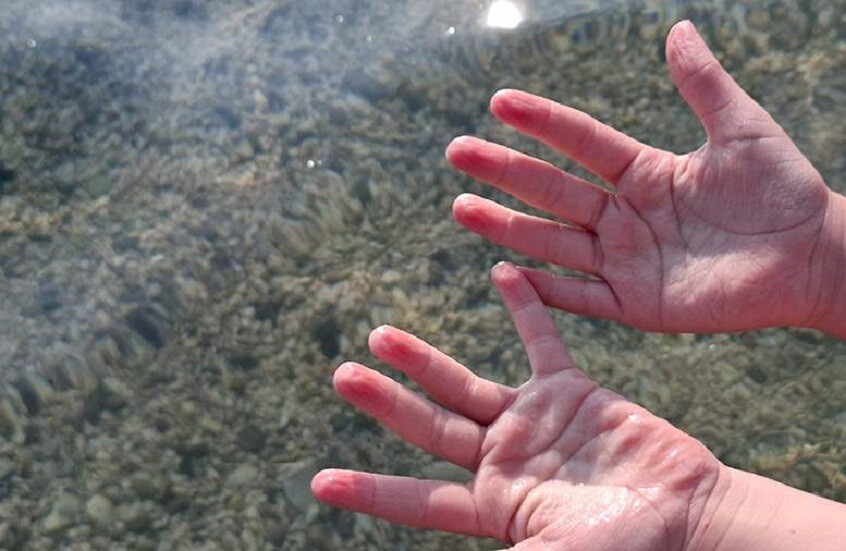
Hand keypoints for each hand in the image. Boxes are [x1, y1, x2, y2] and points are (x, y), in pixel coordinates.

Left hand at [311, 263, 726, 549]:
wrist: (687, 516)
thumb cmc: (623, 549)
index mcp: (493, 505)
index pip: (416, 499)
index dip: (369, 491)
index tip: (319, 483)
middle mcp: (502, 459)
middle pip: (430, 426)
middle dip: (386, 403)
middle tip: (341, 375)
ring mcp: (531, 421)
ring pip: (464, 385)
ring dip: (423, 360)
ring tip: (380, 335)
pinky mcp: (568, 391)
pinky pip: (540, 341)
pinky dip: (524, 308)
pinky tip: (502, 275)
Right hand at [446, 20, 843, 332]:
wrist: (810, 258)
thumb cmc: (784, 190)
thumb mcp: (742, 130)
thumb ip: (704, 85)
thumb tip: (678, 29)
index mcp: (643, 172)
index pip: (581, 142)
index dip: (542, 122)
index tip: (499, 102)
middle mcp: (623, 215)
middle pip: (552, 189)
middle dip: (503, 170)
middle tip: (457, 151)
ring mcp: (625, 260)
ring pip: (553, 241)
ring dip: (507, 226)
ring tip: (462, 207)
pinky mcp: (636, 304)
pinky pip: (583, 297)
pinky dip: (547, 289)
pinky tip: (508, 273)